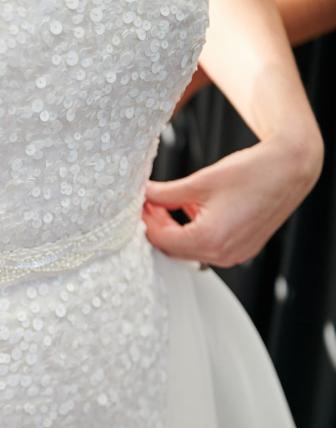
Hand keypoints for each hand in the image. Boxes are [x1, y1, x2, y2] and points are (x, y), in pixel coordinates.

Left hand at [142, 131, 322, 267]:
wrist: (291, 168)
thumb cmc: (251, 172)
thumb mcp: (199, 181)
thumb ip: (165, 193)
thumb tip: (142, 195)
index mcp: (209, 239)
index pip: (160, 238)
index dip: (145, 220)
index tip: (140, 203)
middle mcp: (222, 255)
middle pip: (172, 248)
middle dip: (157, 225)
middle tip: (149, 203)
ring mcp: (234, 255)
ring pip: (188, 250)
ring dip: (174, 229)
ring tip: (168, 203)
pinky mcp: (241, 250)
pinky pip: (206, 247)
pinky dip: (193, 231)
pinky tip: (191, 208)